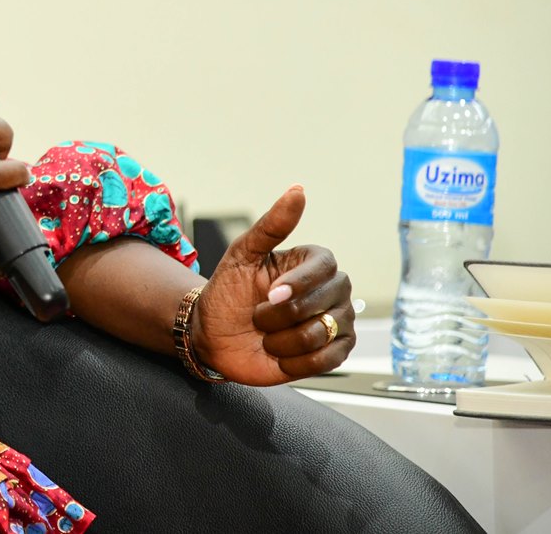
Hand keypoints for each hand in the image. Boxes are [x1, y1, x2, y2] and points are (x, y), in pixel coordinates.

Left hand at [192, 185, 354, 386]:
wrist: (213, 335)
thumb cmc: (228, 291)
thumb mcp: (242, 254)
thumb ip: (272, 225)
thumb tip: (298, 191)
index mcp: (313, 264)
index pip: (325, 268)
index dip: (298, 284)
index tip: (269, 293)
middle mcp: (332, 291)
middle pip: (324, 304)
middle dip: (281, 316)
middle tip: (258, 316)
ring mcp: (336, 323)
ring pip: (322, 335)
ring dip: (282, 340)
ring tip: (266, 334)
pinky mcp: (333, 353)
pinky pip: (326, 360)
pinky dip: (294, 360)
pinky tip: (278, 353)